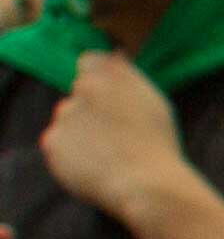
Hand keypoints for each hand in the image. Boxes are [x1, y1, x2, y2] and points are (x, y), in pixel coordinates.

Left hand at [39, 50, 193, 223]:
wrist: (145, 183)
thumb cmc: (157, 142)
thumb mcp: (153, 100)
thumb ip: (127, 75)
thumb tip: (115, 55)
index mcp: (105, 77)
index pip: (89, 62)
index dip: (99, 78)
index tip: (111, 96)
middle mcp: (79, 92)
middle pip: (78, 94)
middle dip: (91, 108)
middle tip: (117, 132)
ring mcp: (63, 119)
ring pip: (67, 120)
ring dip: (80, 131)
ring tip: (108, 153)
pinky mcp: (52, 143)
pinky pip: (59, 145)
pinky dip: (71, 153)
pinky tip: (94, 165)